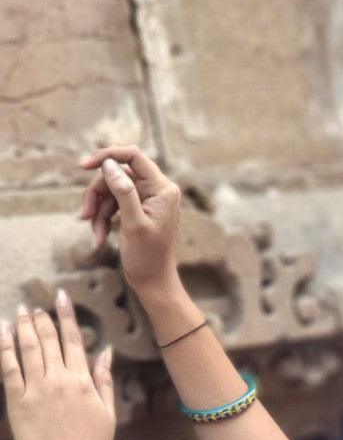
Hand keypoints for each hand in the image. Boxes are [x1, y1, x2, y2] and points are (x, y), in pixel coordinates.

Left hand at [1, 295, 114, 439]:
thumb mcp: (108, 412)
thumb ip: (105, 379)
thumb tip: (106, 351)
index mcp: (83, 382)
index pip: (73, 339)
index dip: (66, 314)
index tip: (61, 296)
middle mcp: (59, 380)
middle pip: (48, 339)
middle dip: (41, 318)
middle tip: (34, 305)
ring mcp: (37, 390)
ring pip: (28, 348)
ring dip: (24, 325)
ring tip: (21, 312)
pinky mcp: (18, 403)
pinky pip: (9, 368)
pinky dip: (5, 346)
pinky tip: (4, 331)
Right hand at [77, 145, 182, 294]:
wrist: (153, 283)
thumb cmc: (148, 258)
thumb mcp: (134, 225)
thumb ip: (123, 192)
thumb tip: (110, 164)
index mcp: (162, 189)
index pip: (133, 156)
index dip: (107, 156)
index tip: (83, 166)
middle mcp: (157, 189)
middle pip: (116, 174)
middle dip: (97, 194)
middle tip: (84, 216)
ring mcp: (146, 199)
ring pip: (110, 189)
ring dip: (97, 210)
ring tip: (94, 234)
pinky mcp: (137, 209)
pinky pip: (112, 203)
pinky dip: (102, 218)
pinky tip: (99, 238)